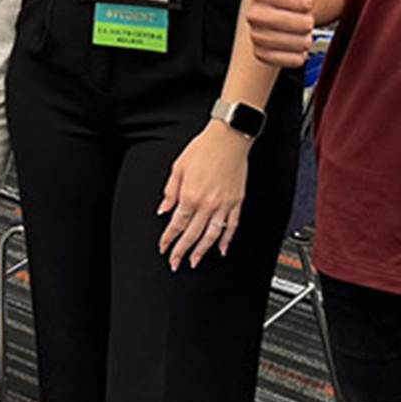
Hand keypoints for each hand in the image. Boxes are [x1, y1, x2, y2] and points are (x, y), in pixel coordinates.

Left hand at [158, 121, 251, 269]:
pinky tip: (222, 248)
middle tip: (175, 262)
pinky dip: (227, 240)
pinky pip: (232, 226)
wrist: (229, 139)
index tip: (164, 248)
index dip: (168, 239)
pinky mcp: (237, 202)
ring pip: (212, 235)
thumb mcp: (177, 168)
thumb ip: (170, 192)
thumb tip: (163, 209)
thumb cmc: (204, 149)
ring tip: (195, 261)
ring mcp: (224, 205)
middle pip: (192, 235)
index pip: (176, 224)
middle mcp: (207, 204)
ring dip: (202, 251)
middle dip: (182, 251)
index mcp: (190, 195)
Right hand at [248, 0, 315, 68]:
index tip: (306, 0)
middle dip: (306, 22)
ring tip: (303, 33)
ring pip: (291, 43)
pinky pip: (285, 60)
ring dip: (303, 40)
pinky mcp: (260, 54)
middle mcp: (254, 14)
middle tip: (306, 19)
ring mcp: (256, 35)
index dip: (305, 1)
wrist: (283, 14)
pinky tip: (297, 47)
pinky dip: (296, 56)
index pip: (295, 0)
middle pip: (294, 24)